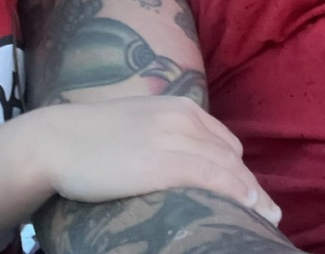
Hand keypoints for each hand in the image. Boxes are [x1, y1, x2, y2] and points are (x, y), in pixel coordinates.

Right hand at [25, 96, 281, 225]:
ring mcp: (174, 139)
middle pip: (231, 157)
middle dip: (252, 187)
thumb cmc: (91, 138)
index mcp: (178, 107)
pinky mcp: (164, 163)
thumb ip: (164, 135)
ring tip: (267, 219)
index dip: (241, 172)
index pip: (224, 142)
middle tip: (269, 213)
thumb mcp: (137, 125)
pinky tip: (251, 211)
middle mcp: (182, 117)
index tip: (252, 195)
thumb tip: (181, 162)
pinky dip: (238, 195)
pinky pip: (214, 179)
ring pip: (229, 169)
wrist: (55, 140)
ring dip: (253, 196)